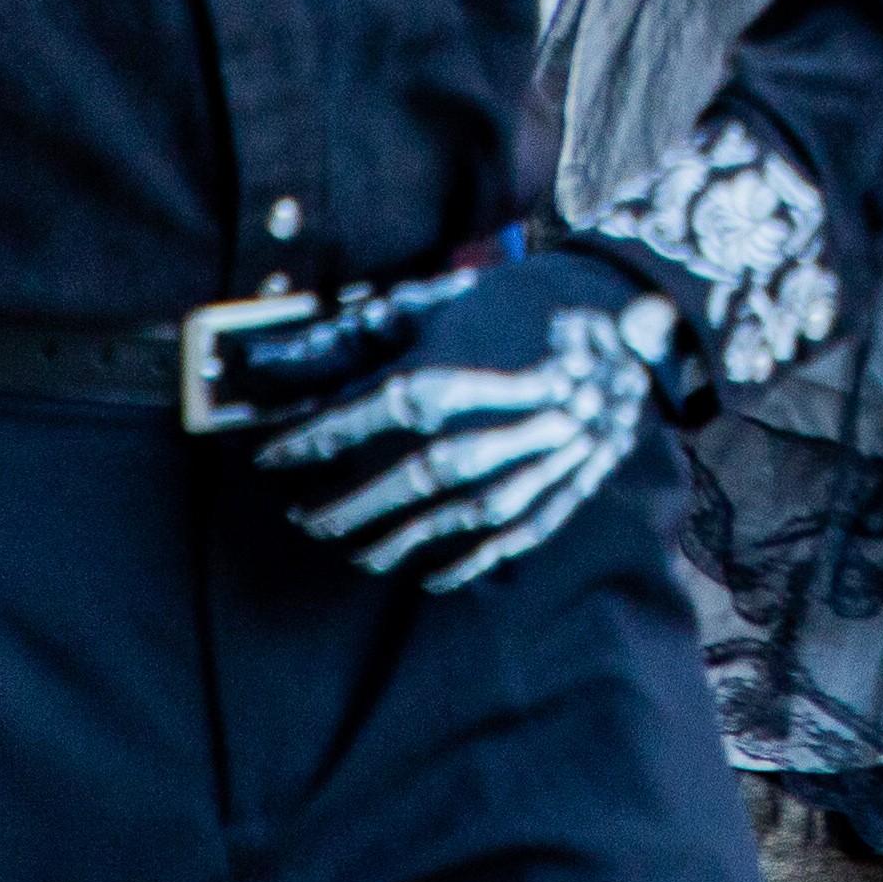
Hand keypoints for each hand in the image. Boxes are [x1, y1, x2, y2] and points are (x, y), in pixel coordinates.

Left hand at [248, 248, 682, 587]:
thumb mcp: (430, 305)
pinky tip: (424, 575)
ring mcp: (508, 477)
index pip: (342, 428)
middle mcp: (464, 439)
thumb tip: (267, 361)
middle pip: (382, 489)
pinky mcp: (545, 499)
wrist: (615, 322)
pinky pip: (489, 549)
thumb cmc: (510, 305)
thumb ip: (350, 339)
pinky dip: (454, 568)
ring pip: (430, 527)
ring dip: (383, 544)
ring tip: (351, 550)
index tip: (267, 458)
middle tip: (301, 516)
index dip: (298, 447)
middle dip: (335, 508)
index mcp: (431, 384)